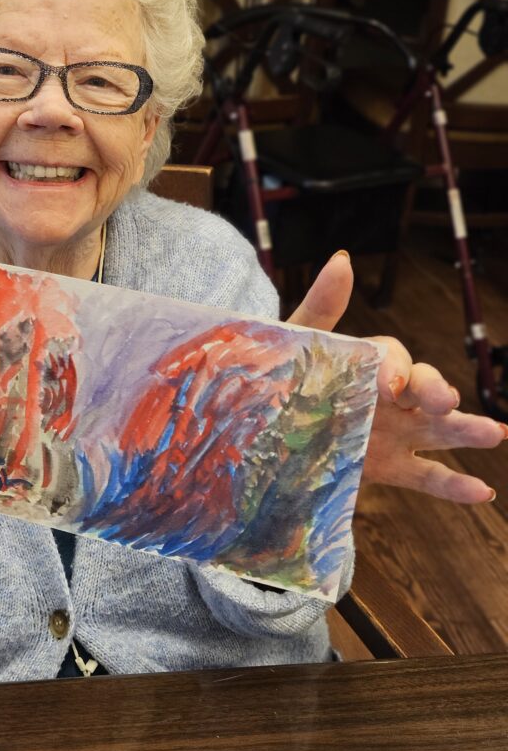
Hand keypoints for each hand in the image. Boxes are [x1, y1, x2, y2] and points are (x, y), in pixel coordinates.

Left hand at [288, 251, 506, 503]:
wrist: (265, 428)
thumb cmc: (282, 375)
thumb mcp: (295, 341)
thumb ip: (321, 307)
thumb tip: (343, 259)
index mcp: (369, 362)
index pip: (392, 357)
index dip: (394, 368)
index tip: (388, 385)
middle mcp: (391, 396)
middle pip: (426, 386)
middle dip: (436, 391)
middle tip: (442, 401)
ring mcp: (396, 432)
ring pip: (440, 428)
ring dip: (467, 428)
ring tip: (494, 434)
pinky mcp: (392, 468)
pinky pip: (428, 476)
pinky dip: (454, 485)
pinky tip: (482, 492)